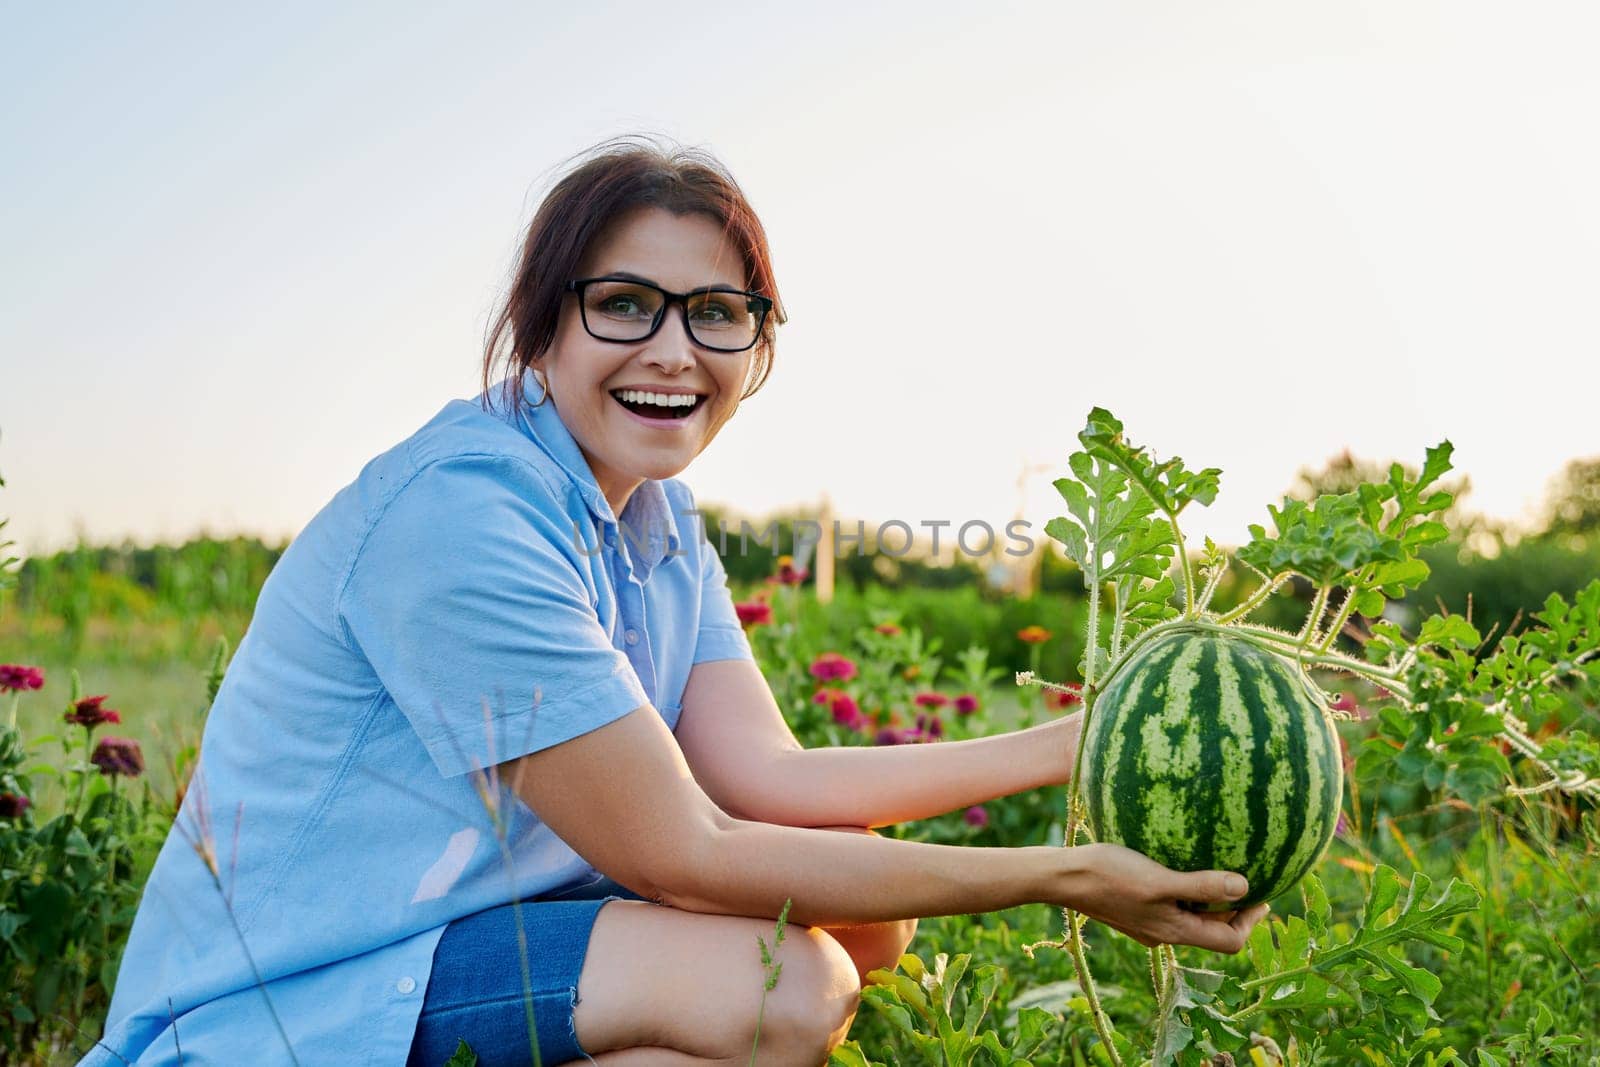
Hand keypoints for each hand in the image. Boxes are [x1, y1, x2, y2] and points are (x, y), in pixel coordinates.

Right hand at [1060, 842, 1269, 951]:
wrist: (1063, 877)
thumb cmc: (1110, 876)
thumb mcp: (1160, 880)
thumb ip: (1202, 886)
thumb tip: (1245, 887)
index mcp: (1175, 932)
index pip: (1229, 942)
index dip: (1250, 922)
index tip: (1262, 895)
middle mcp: (1164, 933)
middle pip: (1212, 931)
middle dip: (1234, 910)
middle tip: (1248, 879)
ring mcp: (1148, 923)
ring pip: (1191, 918)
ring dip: (1209, 899)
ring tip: (1218, 868)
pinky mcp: (1134, 908)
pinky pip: (1170, 904)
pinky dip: (1184, 890)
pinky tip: (1178, 863)